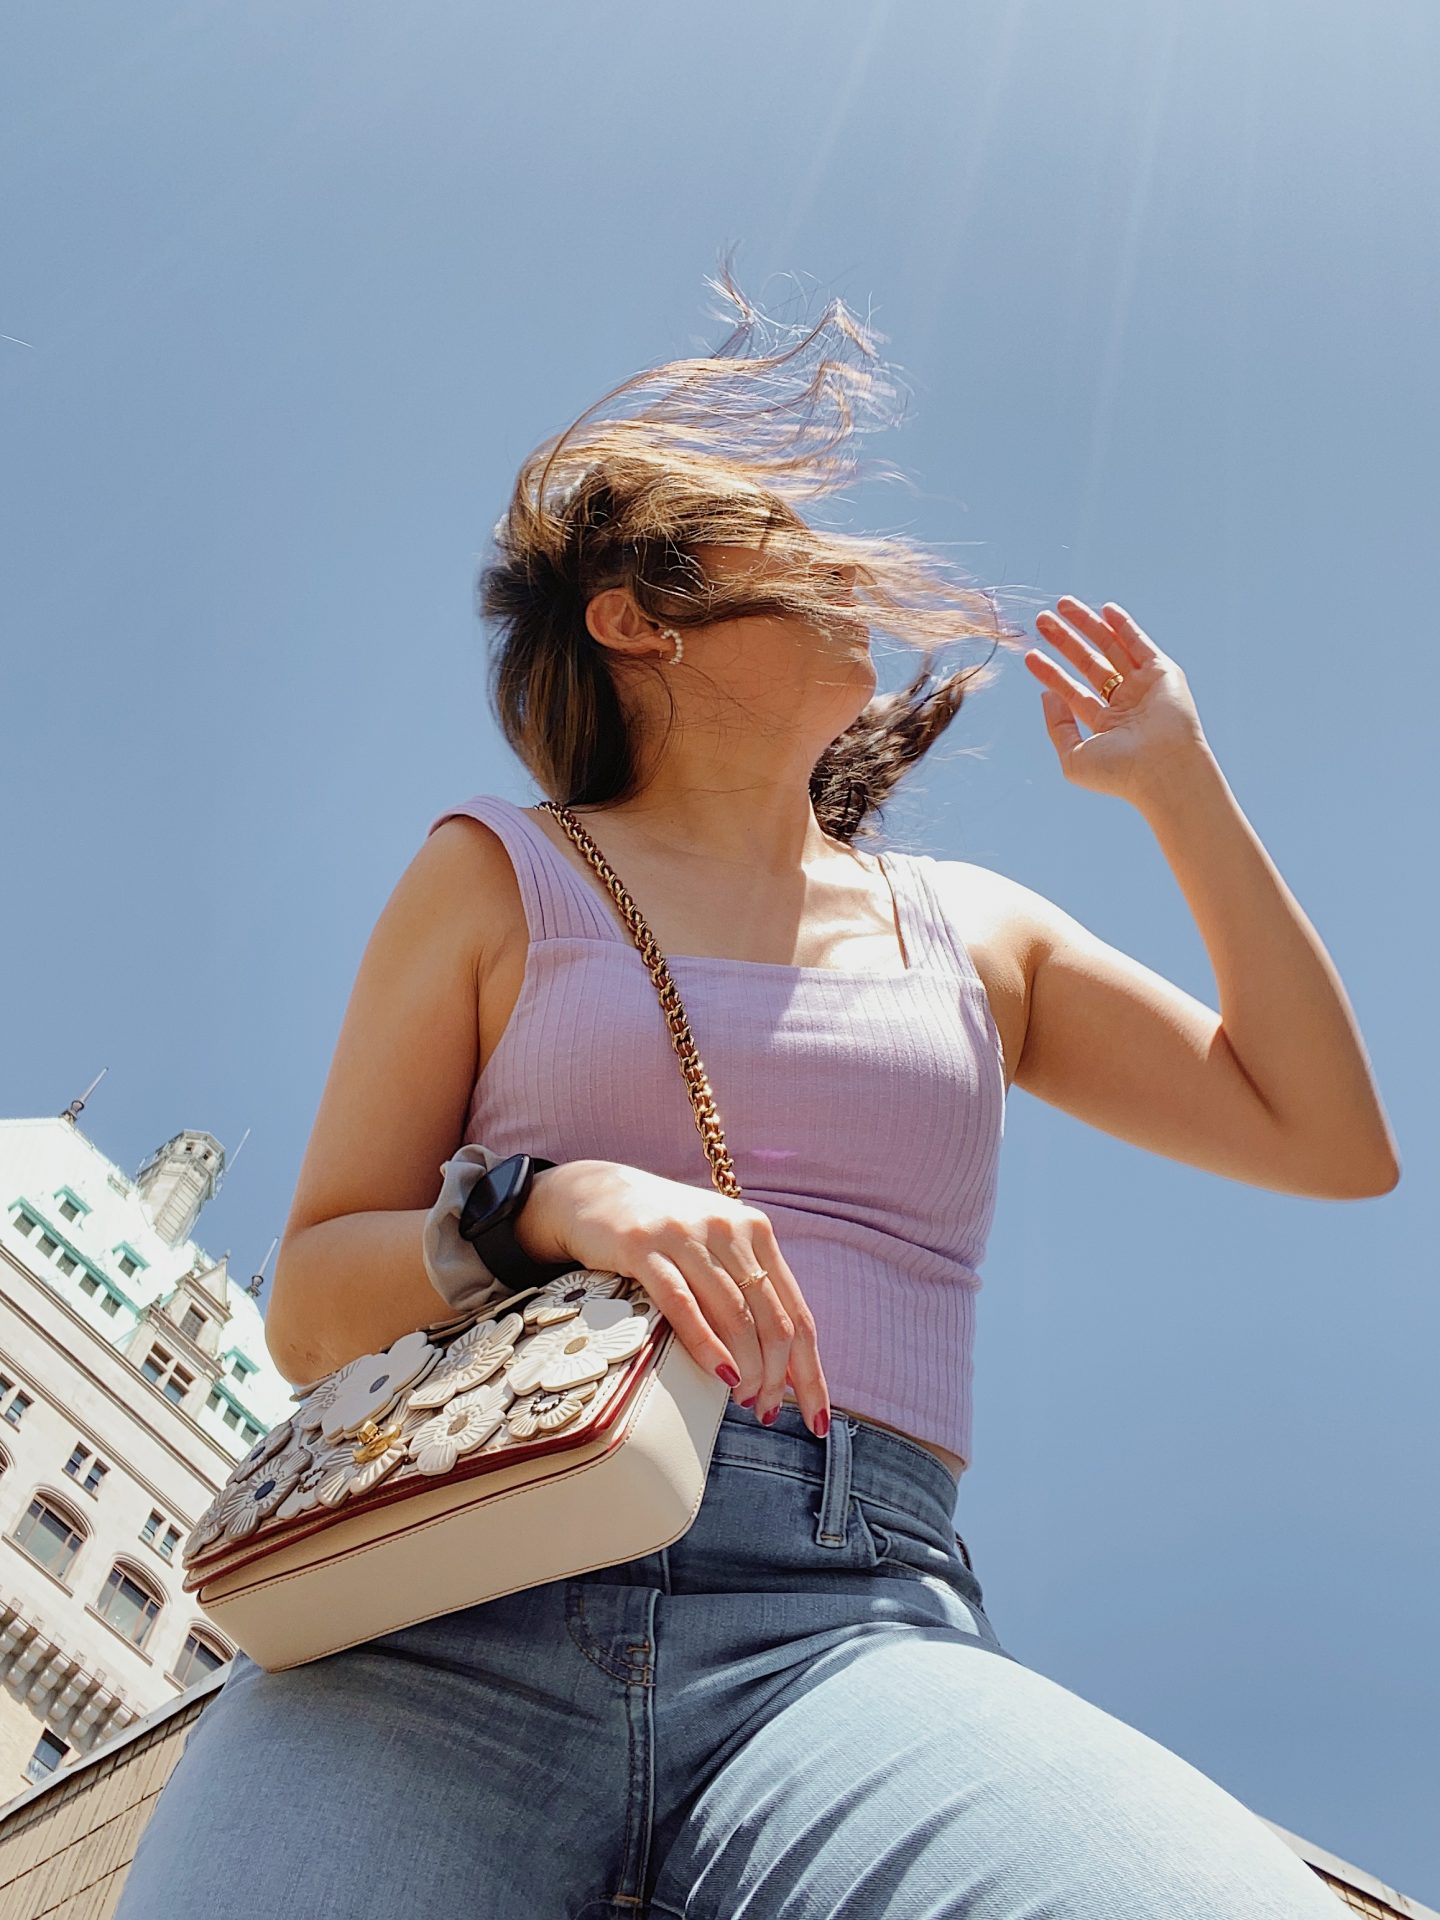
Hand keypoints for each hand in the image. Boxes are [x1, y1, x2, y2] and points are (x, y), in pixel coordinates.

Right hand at [516, 1159, 829, 1434]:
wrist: (593, 1192)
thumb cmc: (661, 1230)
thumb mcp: (714, 1245)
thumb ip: (746, 1287)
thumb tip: (779, 1362)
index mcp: (755, 1231)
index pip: (797, 1311)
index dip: (809, 1369)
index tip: (815, 1417)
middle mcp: (729, 1229)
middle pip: (772, 1318)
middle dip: (777, 1376)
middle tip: (763, 1411)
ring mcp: (687, 1236)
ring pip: (734, 1314)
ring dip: (746, 1368)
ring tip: (742, 1399)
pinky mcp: (644, 1246)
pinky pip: (684, 1303)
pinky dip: (707, 1344)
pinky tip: (719, 1375)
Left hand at [1024, 597, 1209, 804]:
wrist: (1162, 770)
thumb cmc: (1119, 772)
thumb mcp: (1074, 755)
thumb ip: (1057, 726)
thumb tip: (1047, 694)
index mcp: (1105, 725)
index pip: (1073, 691)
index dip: (1051, 673)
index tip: (1030, 655)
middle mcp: (1125, 704)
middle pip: (1089, 664)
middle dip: (1065, 641)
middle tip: (1041, 621)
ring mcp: (1144, 687)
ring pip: (1111, 648)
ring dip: (1088, 625)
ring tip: (1062, 605)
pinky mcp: (1163, 674)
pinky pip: (1140, 644)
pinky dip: (1124, 626)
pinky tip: (1105, 610)